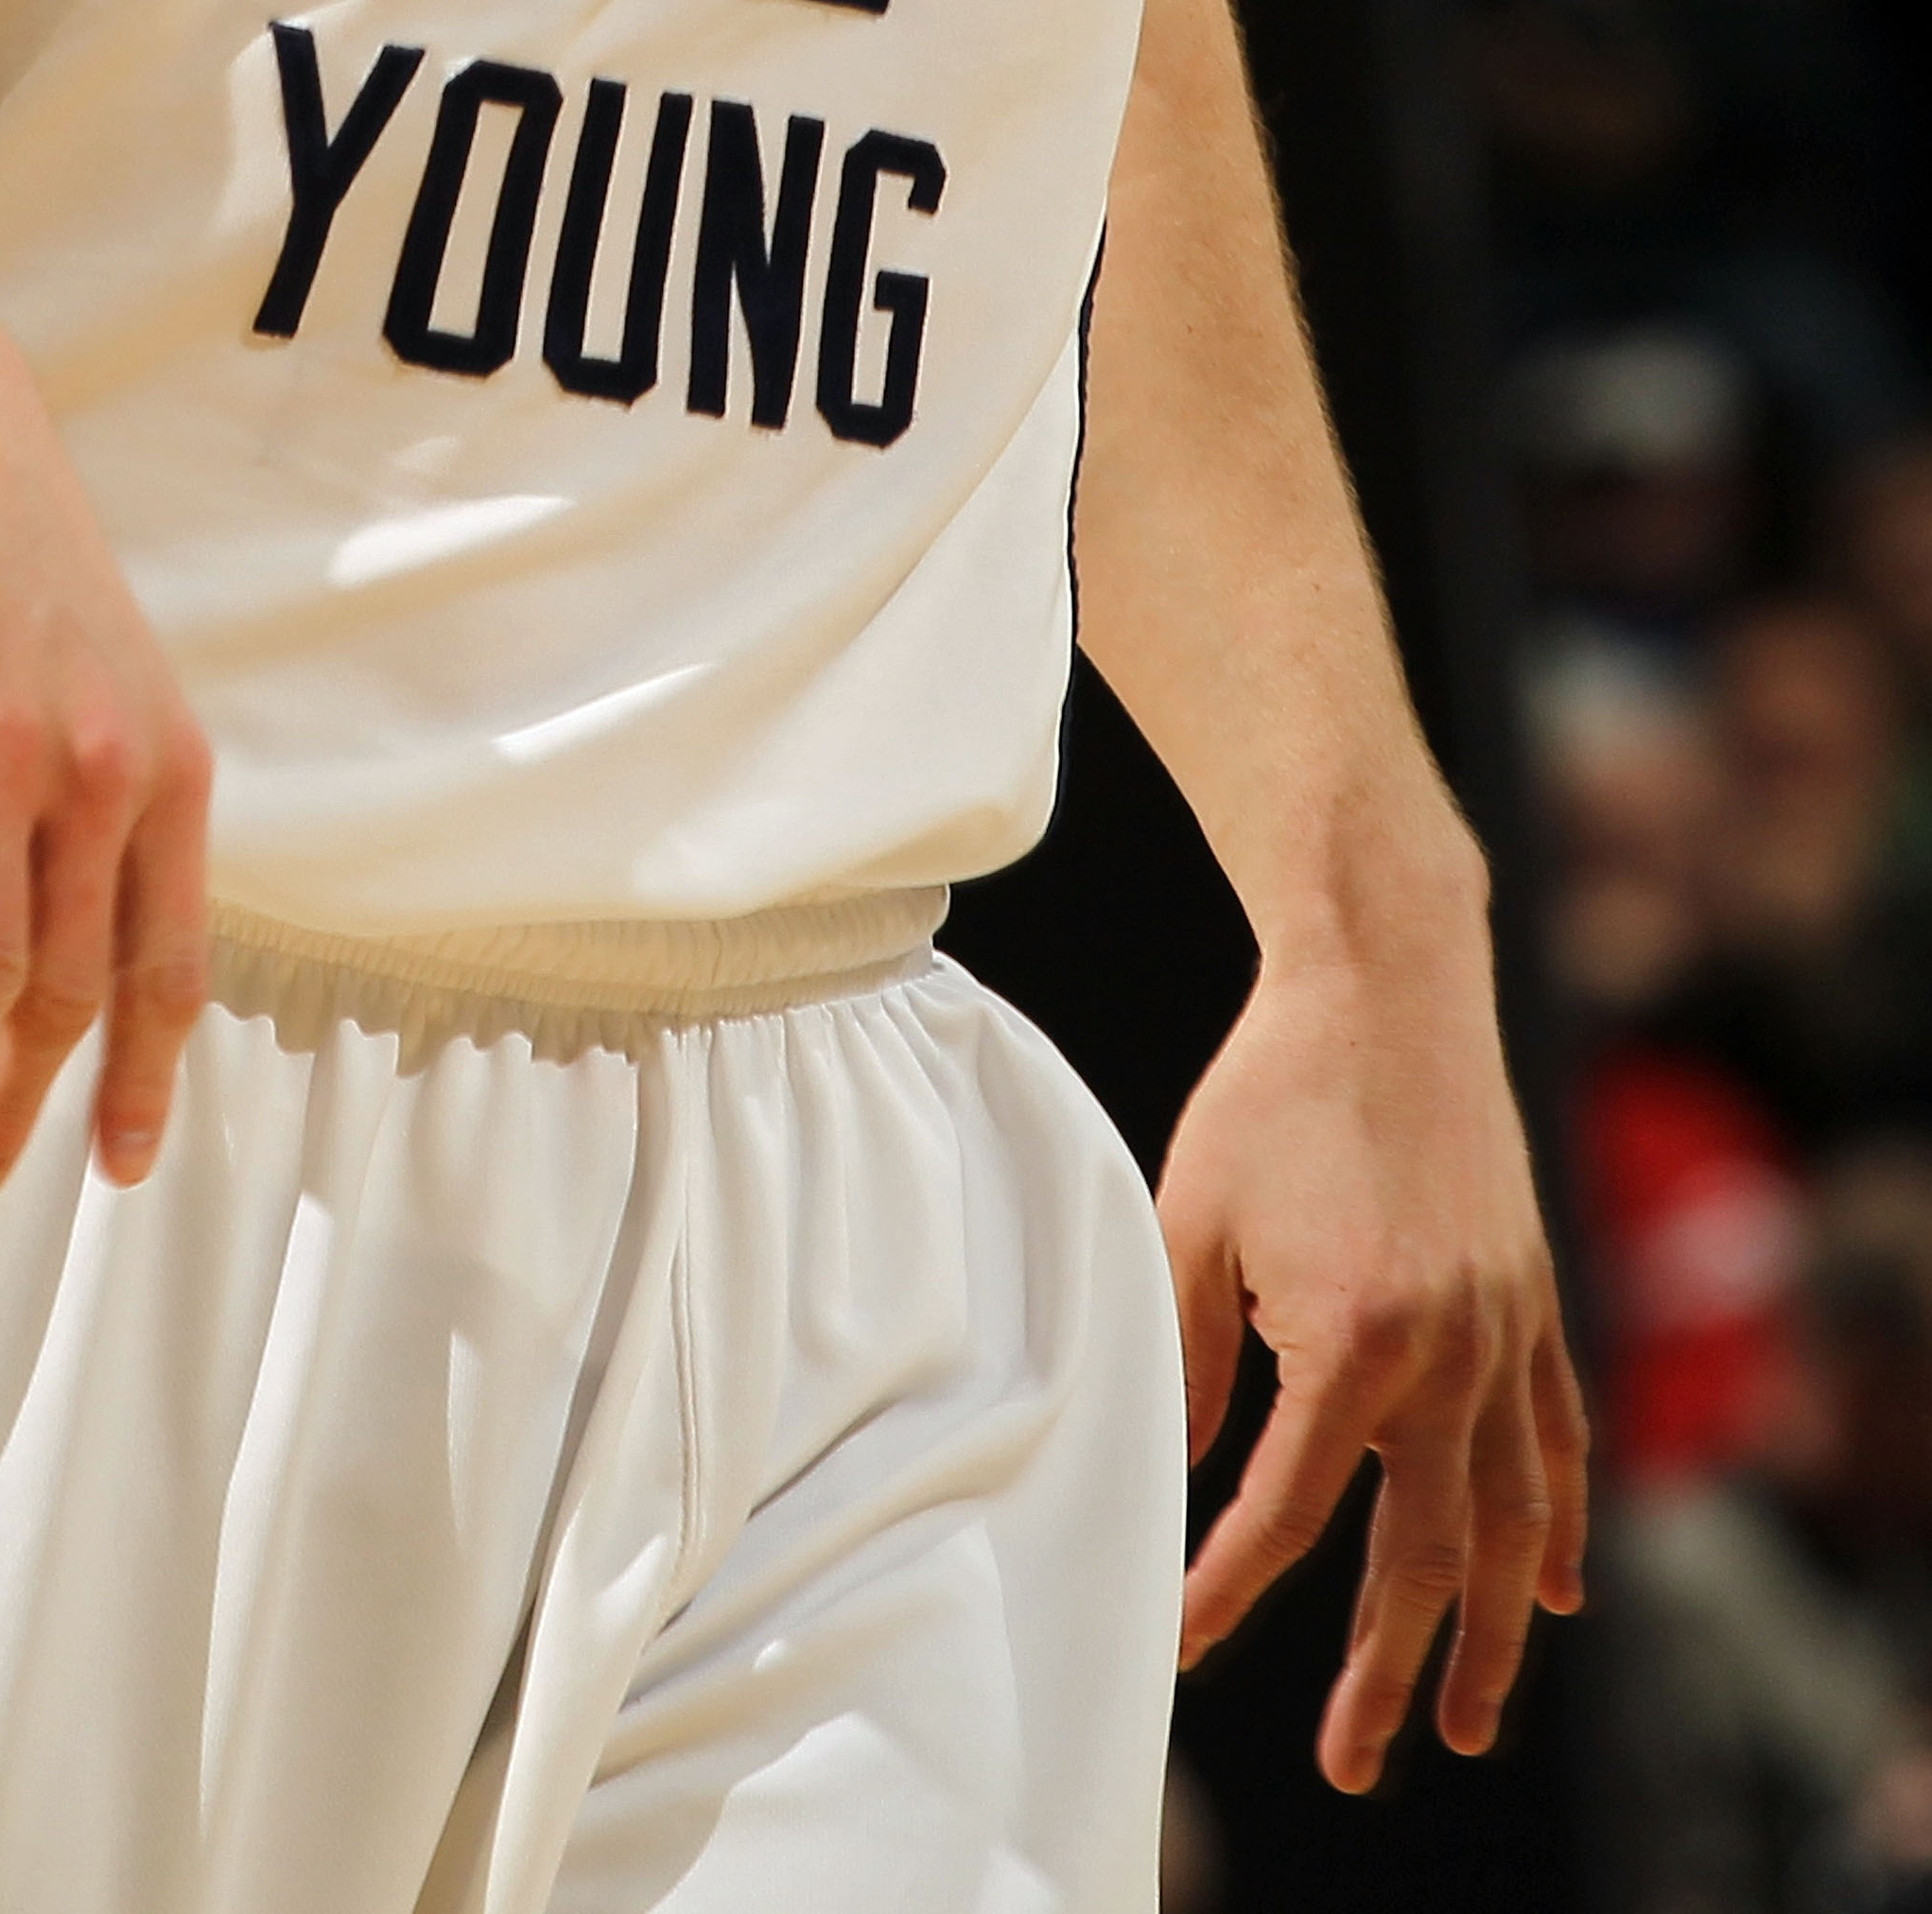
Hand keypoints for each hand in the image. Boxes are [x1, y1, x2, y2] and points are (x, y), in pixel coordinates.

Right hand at [0, 301, 210, 1206]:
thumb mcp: (100, 684)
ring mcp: (7, 745)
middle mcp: (103, 769)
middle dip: (23, 1103)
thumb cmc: (6, 565)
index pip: (167, 963)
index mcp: (167, 770)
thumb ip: (102, 805)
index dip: (142, 1076)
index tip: (117, 1166)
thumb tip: (76, 940)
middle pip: (68, 983)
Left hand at [1162, 920, 1589, 1789]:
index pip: (1286, 1508)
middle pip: (1421, 1550)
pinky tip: (1554, 1593)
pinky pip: (1559, 1439)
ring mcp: (1506, 1330)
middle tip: (1356, 1759)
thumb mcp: (1190, 1218)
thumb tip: (1190, 1468)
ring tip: (1470, 1722)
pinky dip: (1559, 1523)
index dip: (1230, 1587)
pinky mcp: (1535, 1298)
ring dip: (1491, 1631)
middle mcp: (1450, 1353)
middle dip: (1389, 1668)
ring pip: (1510, 1520)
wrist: (1384, 985)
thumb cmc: (1271, 1093)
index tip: (1185, 1645)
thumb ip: (1186, 1354)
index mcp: (1353, 1340)